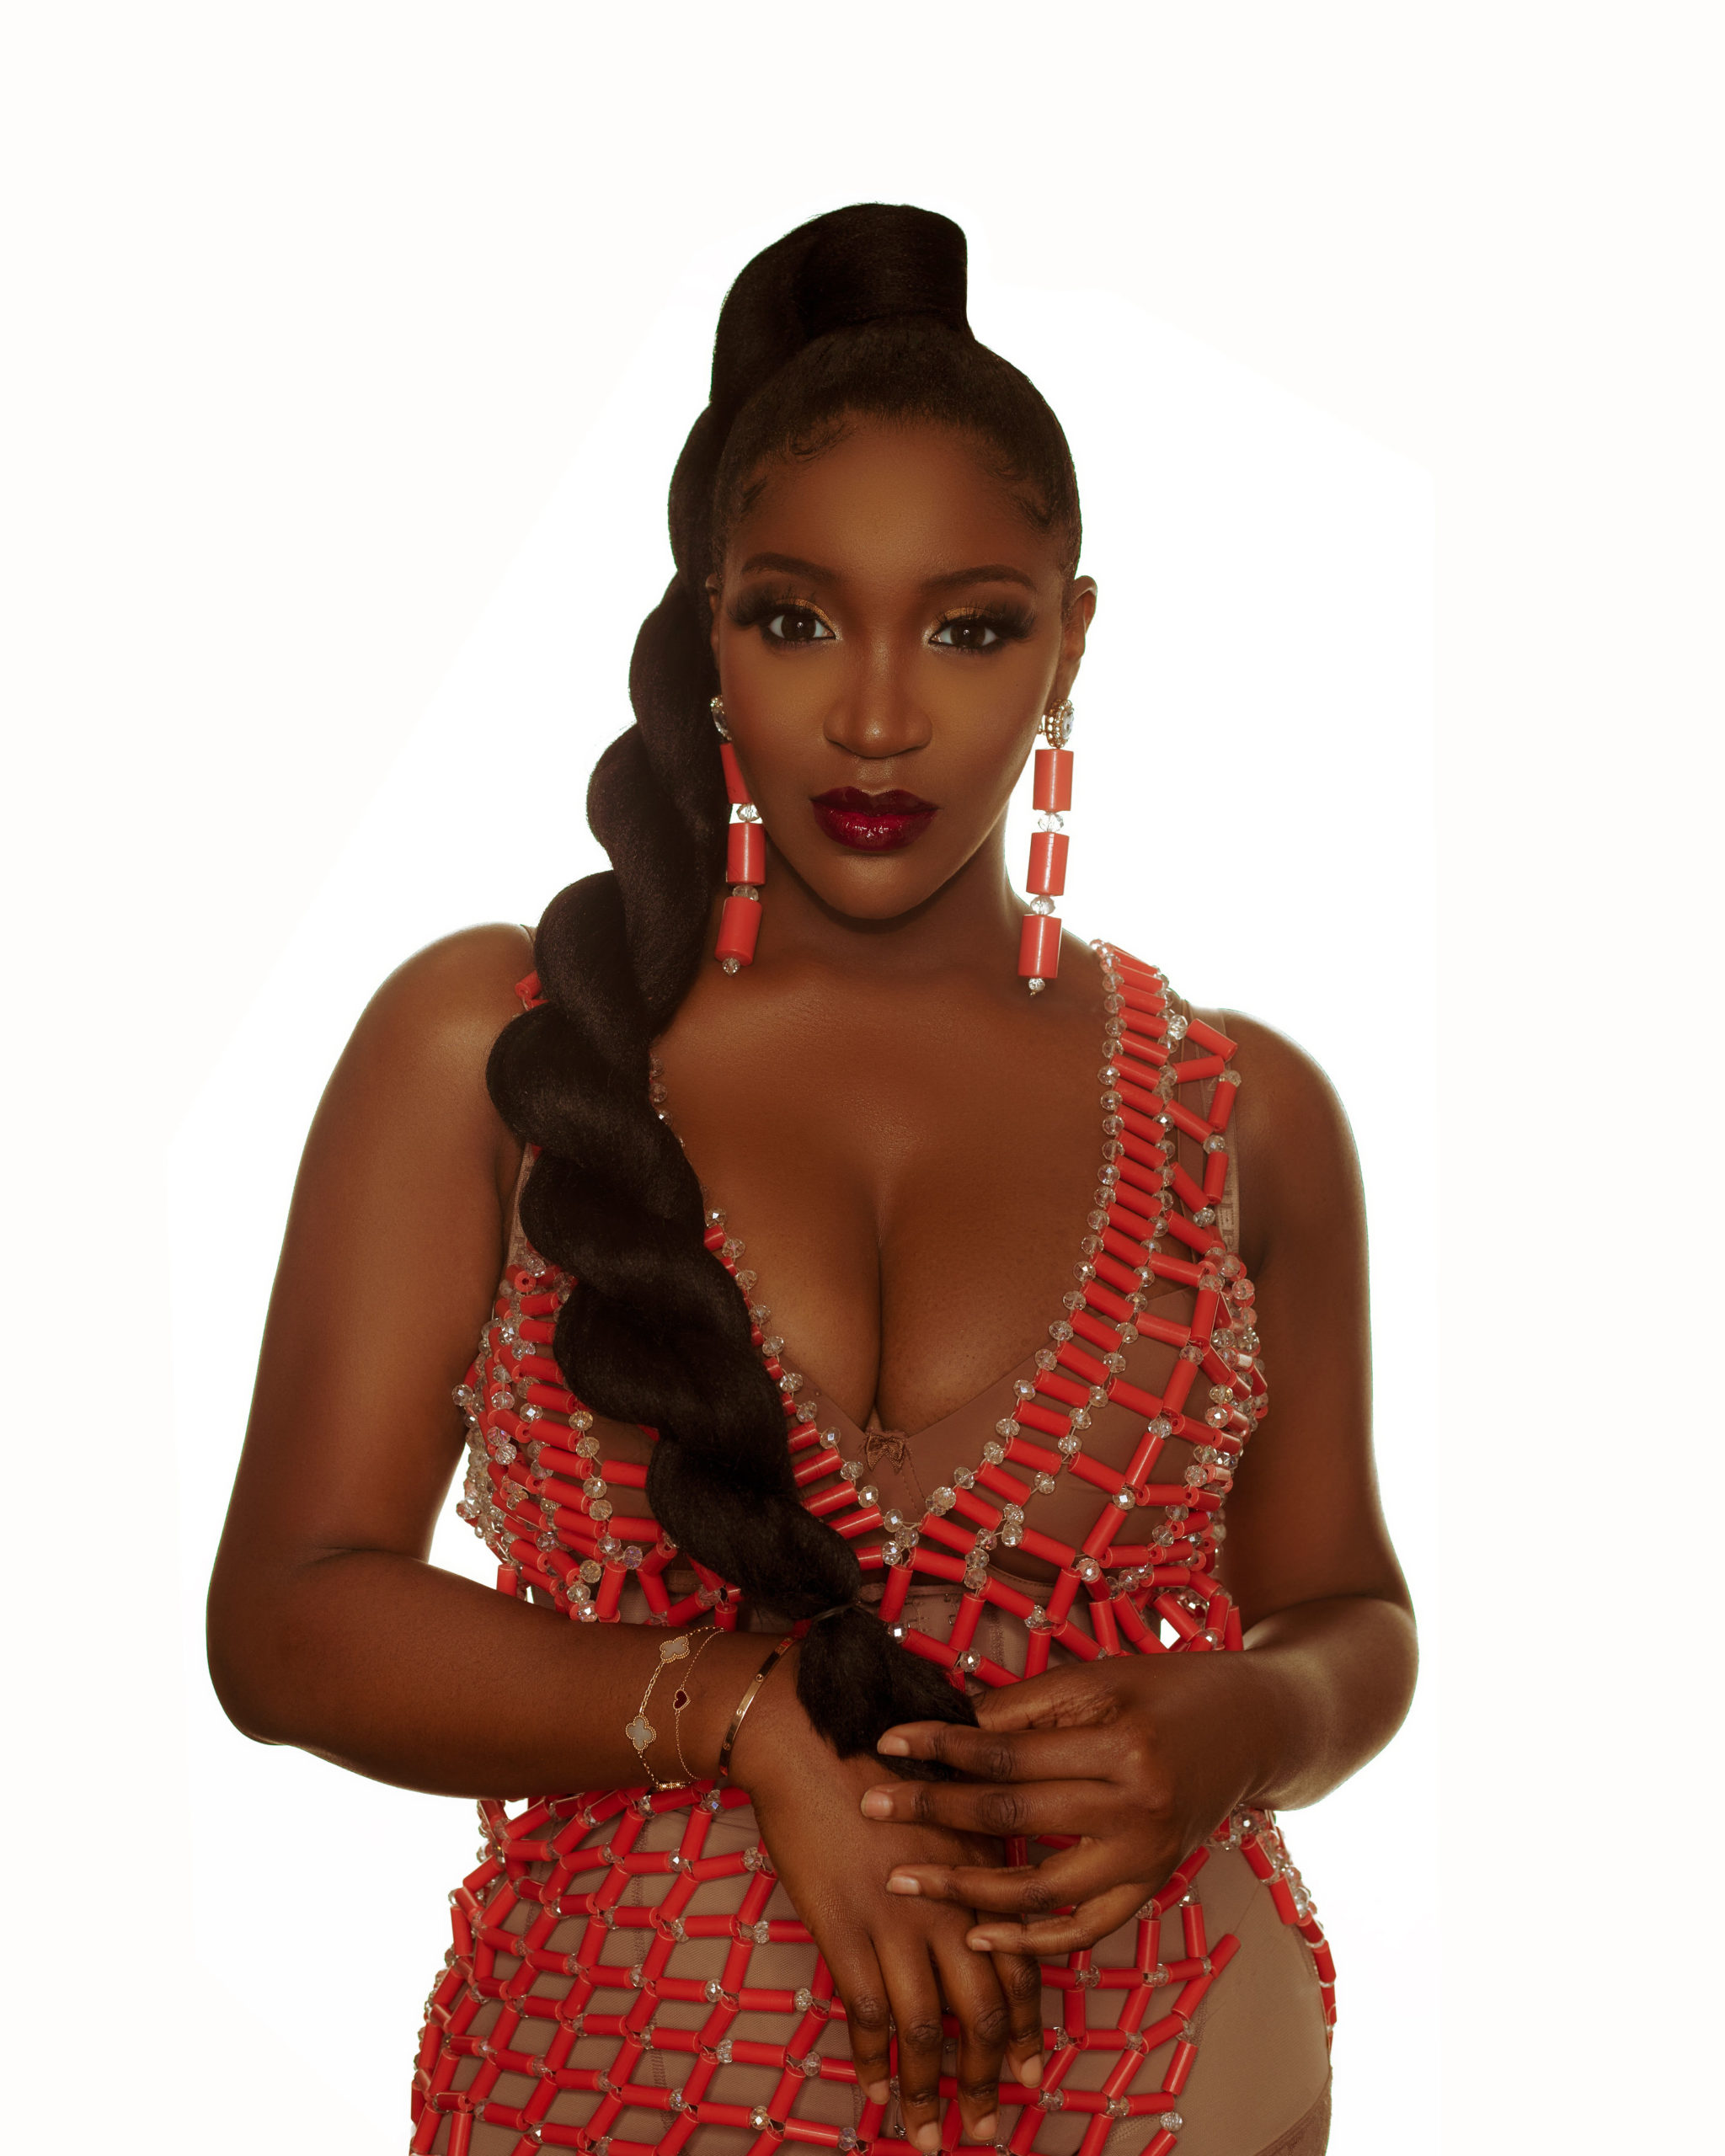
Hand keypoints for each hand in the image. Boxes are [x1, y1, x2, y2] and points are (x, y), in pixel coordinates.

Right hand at [733, 1659, 1043, 2149]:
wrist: (811, 1735)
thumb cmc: (880, 1750)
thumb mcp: (951, 1795)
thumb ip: (976, 1850)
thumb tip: (988, 1897)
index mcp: (981, 1873)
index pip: (1020, 1968)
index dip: (1025, 2029)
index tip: (1028, 2072)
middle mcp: (949, 1906)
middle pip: (982, 2015)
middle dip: (986, 2082)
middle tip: (986, 2130)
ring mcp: (896, 1921)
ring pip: (926, 2031)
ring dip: (932, 2095)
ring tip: (930, 2139)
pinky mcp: (845, 1928)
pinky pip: (866, 2017)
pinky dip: (873, 2066)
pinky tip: (875, 2097)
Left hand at [860, 1651, 1267, 1957]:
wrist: (1257, 1728)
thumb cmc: (1168, 1689)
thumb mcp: (1101, 1678)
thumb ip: (1028, 1707)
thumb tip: (951, 1725)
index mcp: (1121, 1745)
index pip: (1008, 1753)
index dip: (942, 1747)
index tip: (888, 1744)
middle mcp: (1136, 1809)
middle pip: (1013, 1817)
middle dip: (935, 1812)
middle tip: (871, 1807)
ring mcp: (1147, 1858)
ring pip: (1040, 1891)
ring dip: (965, 1889)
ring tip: (905, 1879)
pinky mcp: (1152, 1886)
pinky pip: (1083, 1930)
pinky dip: (1029, 1940)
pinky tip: (977, 1931)